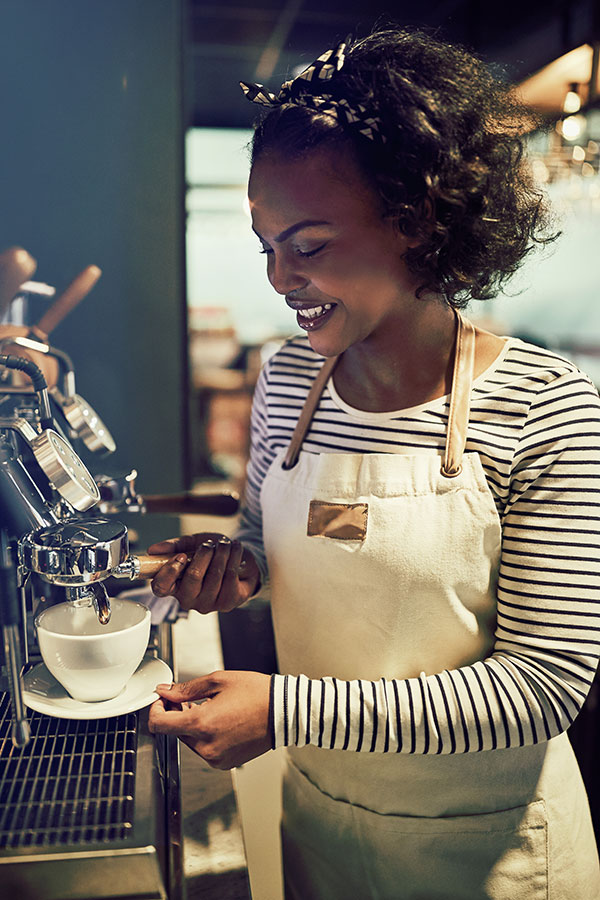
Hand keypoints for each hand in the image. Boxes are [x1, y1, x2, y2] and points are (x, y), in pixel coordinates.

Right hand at [148, 533, 259, 612]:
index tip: (181, 556)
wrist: (242, 563)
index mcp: (175, 585)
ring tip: (224, 544)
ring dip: (221, 553)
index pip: (160, 587)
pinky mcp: (227, 603)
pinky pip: (230, 576)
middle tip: (209, 545)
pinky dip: (234, 557)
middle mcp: (189, 599)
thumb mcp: (192, 545)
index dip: (169, 572)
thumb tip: (153, 549)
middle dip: (204, 555)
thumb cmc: (213, 555)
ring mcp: (208, 603)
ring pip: (214, 575)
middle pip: (192, 578)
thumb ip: (174, 546)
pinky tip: (235, 550)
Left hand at [148, 670, 271, 768]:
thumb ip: (186, 688)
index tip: (161, 700)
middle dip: (176, 714)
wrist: (284, 712)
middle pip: (174, 732)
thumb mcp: (218, 681)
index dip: (155, 709)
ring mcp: (215, 758)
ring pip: (189, 740)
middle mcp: (206, 746)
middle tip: (190, 699)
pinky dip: (205, 736)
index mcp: (202, 724)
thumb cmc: (256, 694)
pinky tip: (220, 721)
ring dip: (191, 725)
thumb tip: (165, 691)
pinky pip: (204, 749)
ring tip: (210, 708)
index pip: (159, 724)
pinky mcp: (224, 763)